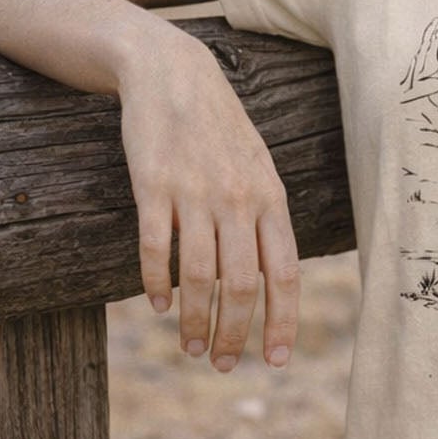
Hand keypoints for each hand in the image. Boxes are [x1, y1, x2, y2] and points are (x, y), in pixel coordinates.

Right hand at [117, 30, 300, 372]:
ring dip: (196, 322)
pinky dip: (158, 284)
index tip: (277, 360)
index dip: (282, 322)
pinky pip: (157, 249)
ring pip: (200, 277)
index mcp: (270, 199)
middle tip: (223, 365)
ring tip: (192, 350)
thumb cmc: (218, 129)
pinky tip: (159, 306)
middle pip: (241, 286)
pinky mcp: (153, 186)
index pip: (284, 274)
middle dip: (235, 335)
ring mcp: (194, 193)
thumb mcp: (257, 168)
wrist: (172, 73)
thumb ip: (265, 219)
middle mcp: (237, 200)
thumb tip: (272, 280)